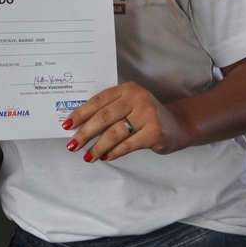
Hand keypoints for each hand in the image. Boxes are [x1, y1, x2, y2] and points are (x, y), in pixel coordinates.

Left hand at [61, 81, 182, 162]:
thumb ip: (109, 111)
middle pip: (104, 117)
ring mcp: (148, 115)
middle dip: (85, 133)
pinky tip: (104, 157)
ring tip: (87, 156)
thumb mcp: (129, 106)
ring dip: (97, 147)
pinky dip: (113, 153)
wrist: (178, 125)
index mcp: (127, 89)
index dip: (80, 113)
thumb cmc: (146, 116)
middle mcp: (138, 98)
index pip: (98, 100)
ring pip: (114, 133)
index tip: (66, 125)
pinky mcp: (155, 132)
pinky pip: (127, 145)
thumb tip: (79, 127)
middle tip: (72, 145)